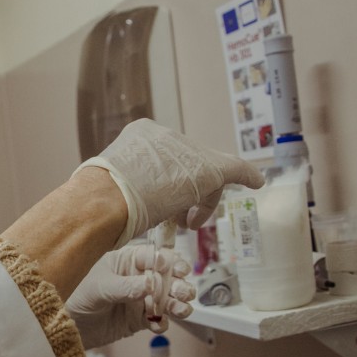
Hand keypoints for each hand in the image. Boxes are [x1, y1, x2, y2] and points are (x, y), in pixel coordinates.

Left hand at [66, 244, 195, 349]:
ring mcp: (140, 298)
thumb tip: (152, 284)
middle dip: (179, 284)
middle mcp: (138, 277)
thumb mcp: (100, 287)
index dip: (169, 262)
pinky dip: (162, 323)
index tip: (176, 270)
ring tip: (181, 310)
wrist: (64, 324)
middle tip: (183, 292)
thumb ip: (126, 286)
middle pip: (167, 278)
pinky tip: (158, 324)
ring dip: (177, 304)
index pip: (155, 256)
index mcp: (128, 260)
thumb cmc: (76, 294)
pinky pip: (157, 320)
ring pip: (167, 299)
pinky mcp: (138, 319)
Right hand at [75, 118, 263, 247]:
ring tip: (190, 222)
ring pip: (206, 171)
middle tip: (184, 220)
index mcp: (138, 134)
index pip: (165, 159)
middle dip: (188, 193)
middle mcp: (164, 134)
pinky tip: (256, 181)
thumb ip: (124, 186)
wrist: (104, 202)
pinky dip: (246, 176)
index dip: (171, 184)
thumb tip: (119, 202)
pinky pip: (235, 168)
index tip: (169, 200)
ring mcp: (187, 149)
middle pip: (188, 164)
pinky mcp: (209, 166)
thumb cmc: (99, 204)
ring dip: (204, 199)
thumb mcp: (111, 187)